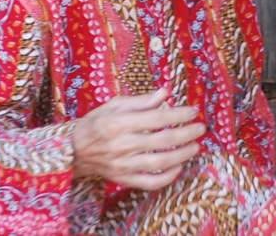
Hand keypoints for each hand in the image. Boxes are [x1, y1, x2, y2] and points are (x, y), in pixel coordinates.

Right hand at [71, 88, 204, 190]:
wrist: (74, 151)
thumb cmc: (96, 123)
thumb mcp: (114, 105)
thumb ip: (141, 101)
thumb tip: (165, 92)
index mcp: (118, 123)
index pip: (156, 119)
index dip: (178, 115)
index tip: (193, 111)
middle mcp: (121, 145)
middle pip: (162, 141)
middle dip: (186, 134)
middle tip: (201, 128)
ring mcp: (123, 165)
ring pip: (160, 163)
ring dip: (183, 155)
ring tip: (195, 146)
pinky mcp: (123, 180)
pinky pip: (150, 183)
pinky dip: (168, 177)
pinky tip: (179, 167)